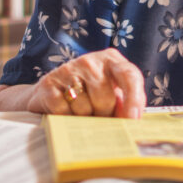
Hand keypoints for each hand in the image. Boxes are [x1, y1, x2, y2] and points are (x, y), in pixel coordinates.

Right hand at [26, 48, 145, 117]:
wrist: (51, 92)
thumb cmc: (90, 95)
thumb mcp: (111, 94)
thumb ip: (125, 103)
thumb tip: (132, 122)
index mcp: (111, 60)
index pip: (129, 75)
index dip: (134, 99)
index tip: (133, 119)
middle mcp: (90, 61)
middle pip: (105, 99)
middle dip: (104, 115)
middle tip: (98, 116)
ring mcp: (68, 70)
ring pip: (84, 108)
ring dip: (83, 119)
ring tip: (80, 113)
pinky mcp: (49, 83)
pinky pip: (63, 111)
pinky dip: (66, 119)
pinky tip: (65, 112)